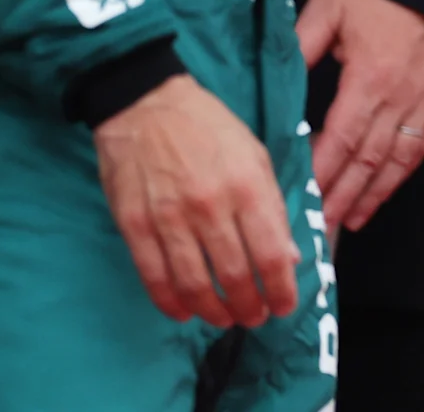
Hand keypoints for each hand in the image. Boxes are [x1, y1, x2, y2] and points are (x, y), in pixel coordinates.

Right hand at [92, 73, 300, 327]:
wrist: (145, 103)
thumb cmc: (209, 127)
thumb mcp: (255, 155)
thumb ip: (273, 207)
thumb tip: (288, 256)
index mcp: (248, 186)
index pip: (270, 255)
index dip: (281, 290)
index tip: (284, 306)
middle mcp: (211, 207)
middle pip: (234, 277)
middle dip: (249, 307)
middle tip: (255, 318)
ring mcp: (169, 218)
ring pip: (195, 284)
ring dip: (213, 311)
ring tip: (224, 319)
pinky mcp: (135, 225)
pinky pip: (154, 276)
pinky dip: (170, 302)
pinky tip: (184, 311)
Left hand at [294, 0, 423, 230]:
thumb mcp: (329, 9)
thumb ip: (300, 46)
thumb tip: (271, 82)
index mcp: (370, 77)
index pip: (341, 136)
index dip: (321, 170)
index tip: (301, 196)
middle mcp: (398, 98)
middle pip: (367, 159)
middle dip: (341, 195)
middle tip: (318, 227)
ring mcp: (421, 104)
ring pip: (395, 161)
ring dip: (371, 195)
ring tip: (347, 222)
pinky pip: (418, 149)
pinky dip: (399, 177)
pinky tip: (381, 194)